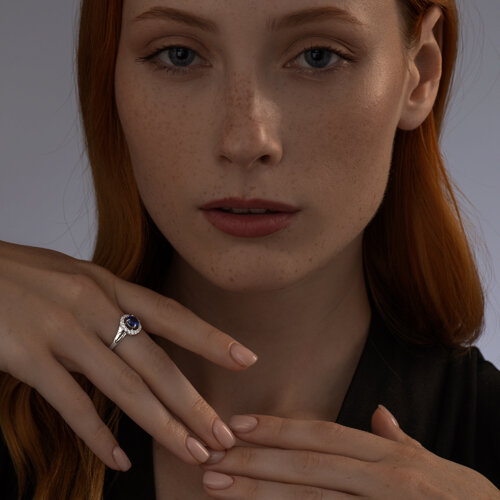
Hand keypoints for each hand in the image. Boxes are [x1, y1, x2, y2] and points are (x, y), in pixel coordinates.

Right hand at [0, 240, 257, 469]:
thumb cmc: (23, 275)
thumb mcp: (75, 279)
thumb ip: (109, 309)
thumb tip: (137, 341)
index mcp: (108, 285)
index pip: (171, 314)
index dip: (210, 338)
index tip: (245, 359)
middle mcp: (94, 306)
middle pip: (156, 362)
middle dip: (193, 402)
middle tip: (223, 434)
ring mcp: (61, 330)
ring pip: (124, 386)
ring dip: (162, 425)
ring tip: (191, 452)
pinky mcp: (26, 354)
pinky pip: (70, 403)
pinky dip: (98, 435)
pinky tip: (121, 459)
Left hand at [200, 405, 499, 498]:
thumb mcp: (436, 466)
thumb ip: (401, 441)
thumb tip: (379, 414)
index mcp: (392, 456)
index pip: (323, 435)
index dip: (280, 428)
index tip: (240, 424)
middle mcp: (386, 479)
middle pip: (307, 465)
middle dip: (255, 459)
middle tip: (211, 455)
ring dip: (260, 492)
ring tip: (219, 485)